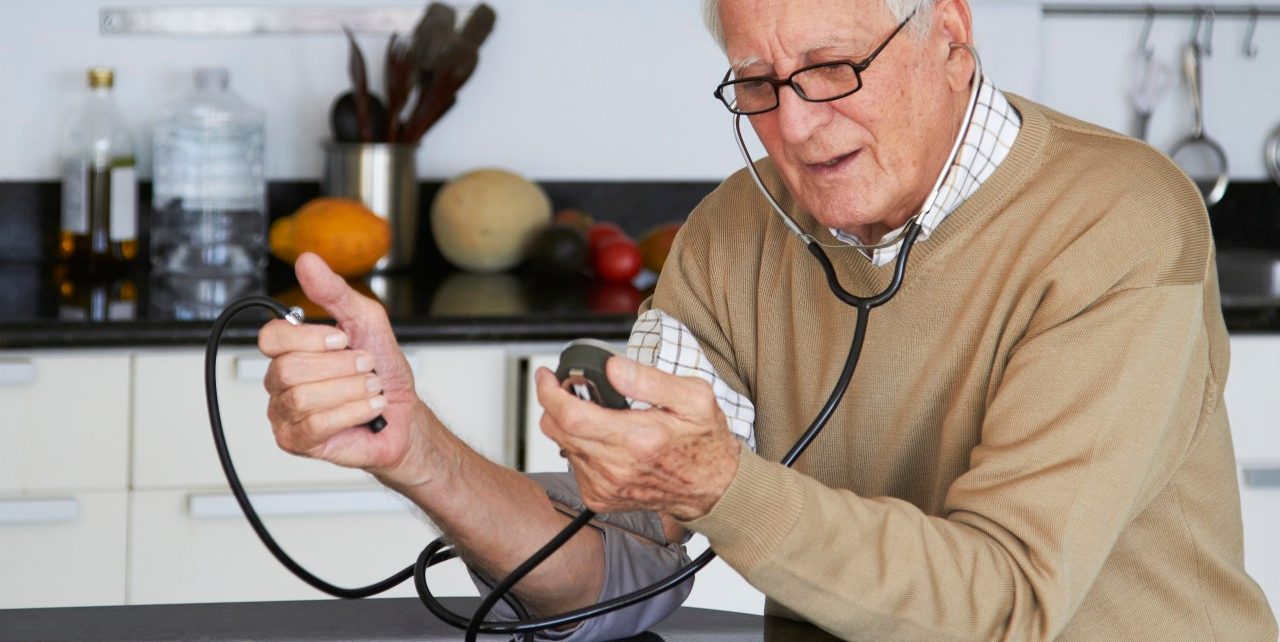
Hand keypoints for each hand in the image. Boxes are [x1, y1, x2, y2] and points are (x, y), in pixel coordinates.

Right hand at [258, 253, 431, 486]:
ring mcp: (284, 413)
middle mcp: (280, 381)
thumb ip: (334, 292)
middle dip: (341, 367)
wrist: (403, 414)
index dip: (309, 338)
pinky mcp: (296, 441)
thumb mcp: (366, 321)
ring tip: (370, 389)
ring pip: (303, 397)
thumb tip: (307, 261)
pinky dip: (353, 412)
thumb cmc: (382, 371)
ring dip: (351, 390)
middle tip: (366, 367)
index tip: (343, 339)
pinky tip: (369, 408)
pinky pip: (316, 424)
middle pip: (289, 369)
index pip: (270, 337)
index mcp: (291, 350)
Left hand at [534, 357, 740, 521]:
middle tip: (569, 388)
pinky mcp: (600, 497)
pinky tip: (605, 441)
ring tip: (597, 415)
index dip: (550, 392)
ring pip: (562, 446)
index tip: (547, 377)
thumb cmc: (705, 441)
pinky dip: (580, 446)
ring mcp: (605, 486)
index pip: (571, 415)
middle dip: (554, 403)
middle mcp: (616, 467)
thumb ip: (649, 380)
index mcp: (637, 439)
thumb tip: (612, 368)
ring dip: (568, 425)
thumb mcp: (693, 398)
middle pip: (557, 430)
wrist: (713, 487)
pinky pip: (573, 464)